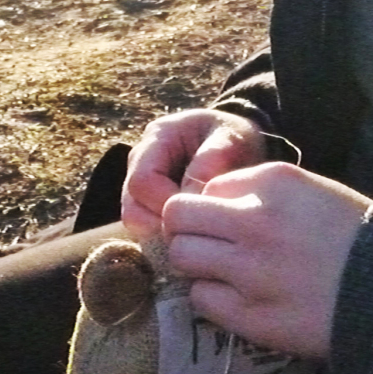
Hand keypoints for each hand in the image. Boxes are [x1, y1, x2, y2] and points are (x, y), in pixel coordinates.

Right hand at [121, 109, 265, 240]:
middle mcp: (140, 159)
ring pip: (137, 222)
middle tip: (199, 233)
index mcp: (158, 135)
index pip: (142, 181)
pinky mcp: (148, 203)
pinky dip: (167, 238)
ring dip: (164, 234)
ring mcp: (141, 183)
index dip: (165, 204)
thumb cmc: (235, 138)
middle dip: (163, 225)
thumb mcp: (231, 140)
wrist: (239, 144)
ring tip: (198, 236)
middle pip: (133, 206)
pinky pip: (146, 230)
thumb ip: (209, 164)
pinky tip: (194, 238)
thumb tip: (190, 198)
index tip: (198, 215)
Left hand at [163, 161, 370, 359]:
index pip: (208, 186)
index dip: (214, 204)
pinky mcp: (250, 314)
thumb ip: (262, 189)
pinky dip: (212, 297)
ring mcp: (248, 269)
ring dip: (196, 263)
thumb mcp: (312, 189)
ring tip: (221, 271)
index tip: (227, 219)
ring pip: (183, 257)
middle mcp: (253, 220)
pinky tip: (237, 296)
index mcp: (272, 182)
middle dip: (187, 228)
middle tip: (206, 243)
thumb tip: (217, 202)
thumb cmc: (357, 234)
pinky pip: (201, 299)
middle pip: (179, 216)